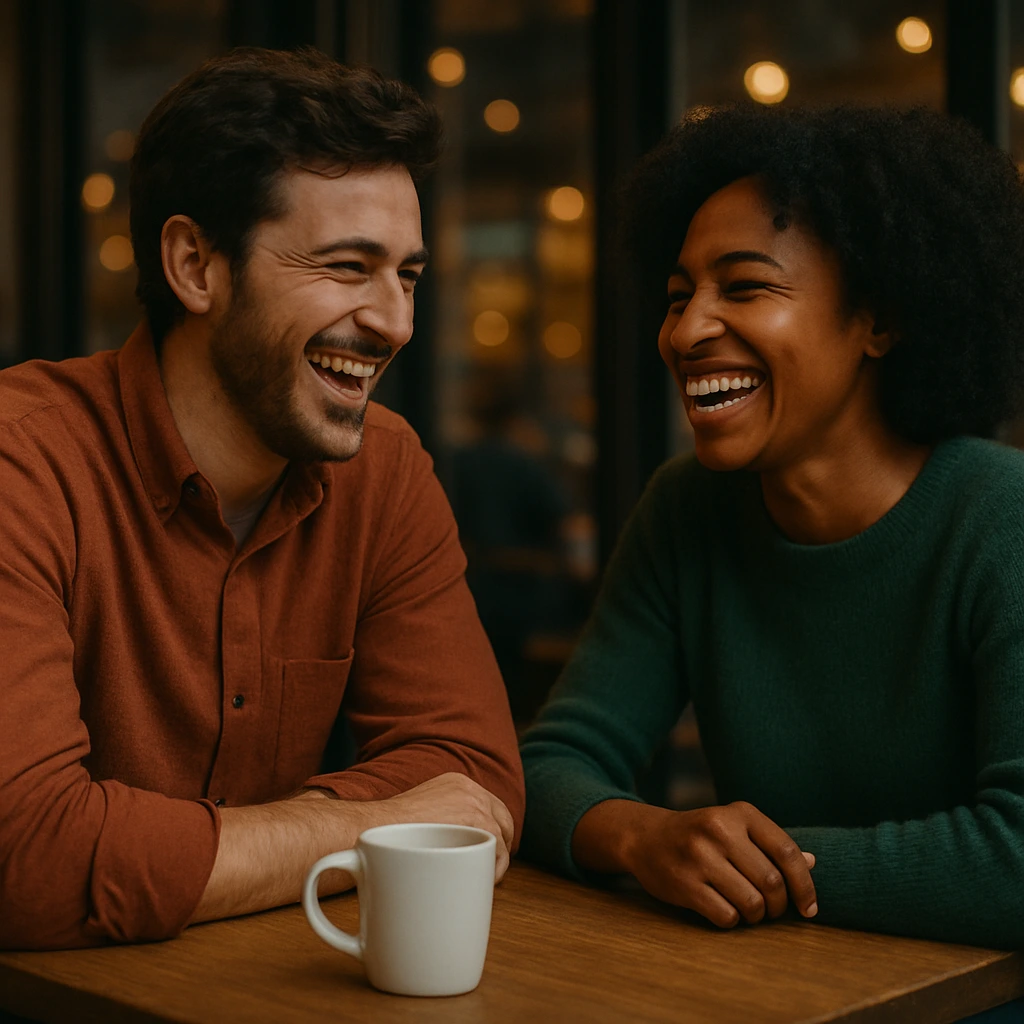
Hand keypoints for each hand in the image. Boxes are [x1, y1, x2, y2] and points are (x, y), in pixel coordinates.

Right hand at [352, 773, 513, 880]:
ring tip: (482, 880)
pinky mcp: (481, 822)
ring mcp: (477, 804)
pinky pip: (499, 850)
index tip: (485, 850)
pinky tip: (479, 882)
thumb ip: (439, 821)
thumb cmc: (387, 831)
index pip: (488, 807)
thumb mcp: (419, 814)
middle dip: (502, 845)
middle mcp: (471, 789)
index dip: (491, 831)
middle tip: (491, 868)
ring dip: (497, 861)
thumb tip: (445, 847)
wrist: (374, 828)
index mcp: (457, 784)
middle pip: (503, 819)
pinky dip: (495, 869)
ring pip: (503, 836)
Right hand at [622, 802, 816, 927]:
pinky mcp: (684, 882)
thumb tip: (812, 862)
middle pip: (772, 882)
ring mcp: (699, 856)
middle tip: (770, 910)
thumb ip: (771, 845)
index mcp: (740, 813)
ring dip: (756, 915)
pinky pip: (726, 916)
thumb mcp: (735, 828)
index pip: (787, 852)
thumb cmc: (701, 835)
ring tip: (747, 909)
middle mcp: (719, 830)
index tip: (809, 909)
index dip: (805, 886)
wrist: (645, 837)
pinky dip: (732, 920)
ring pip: (752, 902)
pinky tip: (723, 909)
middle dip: (778, 906)